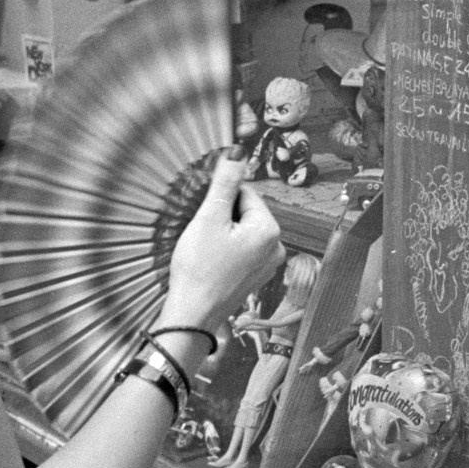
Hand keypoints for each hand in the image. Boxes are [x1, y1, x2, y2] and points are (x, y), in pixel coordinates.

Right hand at [163, 155, 284, 329]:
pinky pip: (241, 251)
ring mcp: (267, 265)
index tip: (204, 211)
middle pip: (246, 212)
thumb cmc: (198, 269)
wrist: (192, 314)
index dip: (221, 198)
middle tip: (202, 232)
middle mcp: (276, 247)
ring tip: (204, 247)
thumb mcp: (209, 218)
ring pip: (242, 231)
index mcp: (270, 230)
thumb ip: (225, 183)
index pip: (247, 192)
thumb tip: (237, 153)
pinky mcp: (254, 277)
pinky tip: (210, 259)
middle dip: (223, 215)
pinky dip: (225, 249)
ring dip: (222, 232)